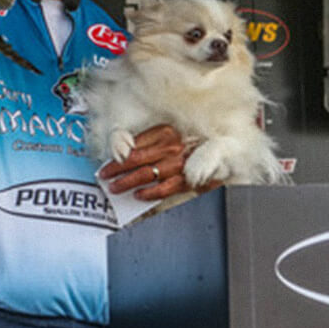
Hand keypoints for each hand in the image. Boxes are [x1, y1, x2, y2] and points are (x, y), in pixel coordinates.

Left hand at [97, 124, 220, 199]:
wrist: (223, 156)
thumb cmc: (194, 144)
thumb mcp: (171, 135)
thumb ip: (150, 141)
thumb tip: (126, 151)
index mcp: (167, 131)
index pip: (135, 144)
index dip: (117, 154)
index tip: (107, 161)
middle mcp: (172, 146)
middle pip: (136, 159)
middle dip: (116, 169)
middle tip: (105, 176)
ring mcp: (180, 164)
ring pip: (146, 174)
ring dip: (127, 182)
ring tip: (115, 187)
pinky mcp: (187, 180)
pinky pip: (163, 188)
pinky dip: (149, 193)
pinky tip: (138, 195)